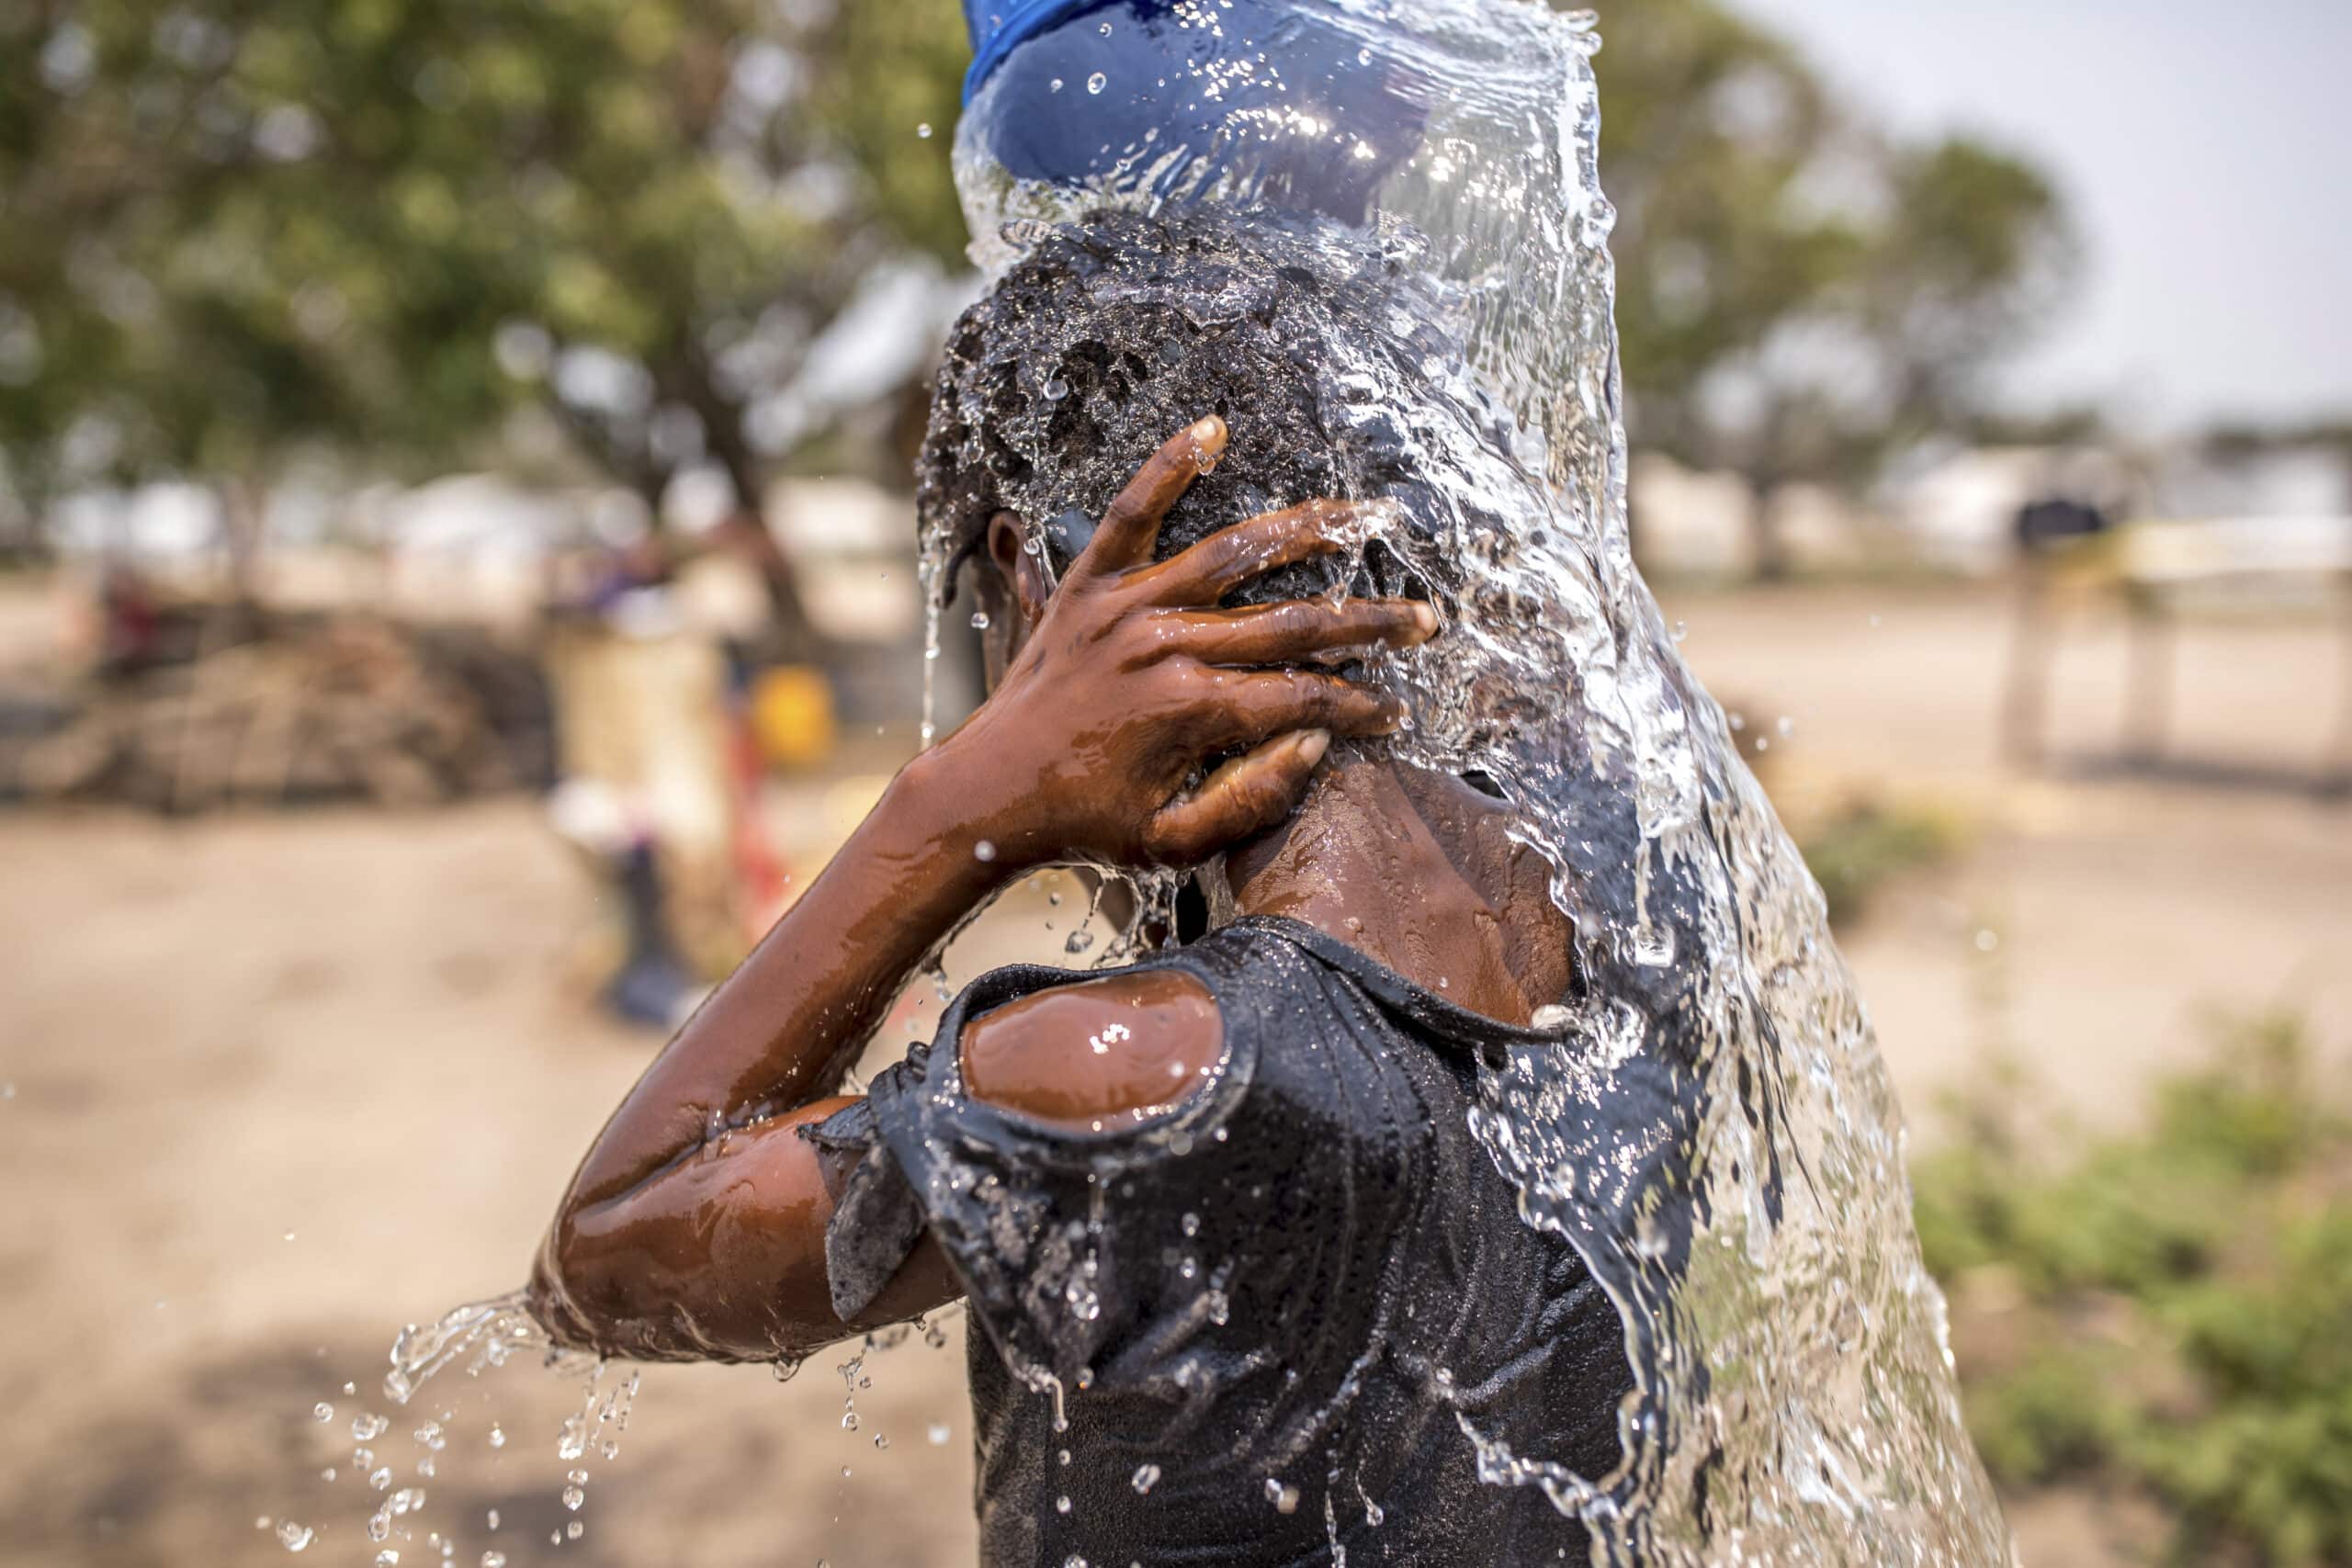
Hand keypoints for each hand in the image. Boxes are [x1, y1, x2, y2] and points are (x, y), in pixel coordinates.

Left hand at [936, 416, 1434, 871]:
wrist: (988, 789)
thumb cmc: (1085, 823)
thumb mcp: (1175, 842)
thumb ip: (1253, 797)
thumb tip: (1318, 742)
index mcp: (1193, 711)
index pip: (1305, 695)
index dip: (1360, 706)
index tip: (1393, 712)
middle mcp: (1167, 645)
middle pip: (1293, 622)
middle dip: (1370, 624)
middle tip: (1423, 621)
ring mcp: (1127, 605)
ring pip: (1236, 553)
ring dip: (1310, 533)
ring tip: (1363, 519)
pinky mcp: (1088, 583)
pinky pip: (1130, 512)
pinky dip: (1169, 467)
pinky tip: (1210, 430)